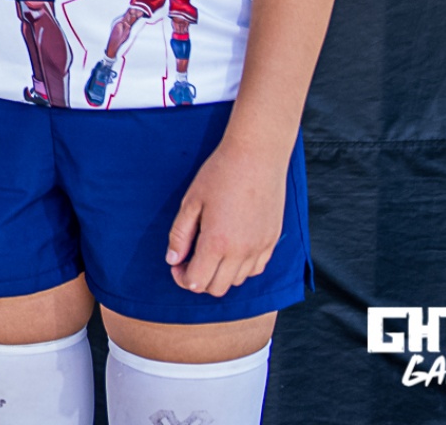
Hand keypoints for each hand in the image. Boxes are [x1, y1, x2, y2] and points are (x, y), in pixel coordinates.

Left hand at [165, 134, 286, 294]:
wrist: (257, 157)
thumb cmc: (219, 175)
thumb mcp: (191, 202)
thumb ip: (180, 235)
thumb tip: (172, 260)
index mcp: (217, 243)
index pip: (197, 282)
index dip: (182, 277)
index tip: (177, 264)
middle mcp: (241, 252)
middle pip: (217, 288)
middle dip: (199, 279)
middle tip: (190, 259)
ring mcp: (260, 248)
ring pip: (237, 281)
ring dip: (220, 274)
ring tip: (211, 250)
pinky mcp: (272, 242)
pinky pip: (255, 269)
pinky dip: (241, 267)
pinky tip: (231, 248)